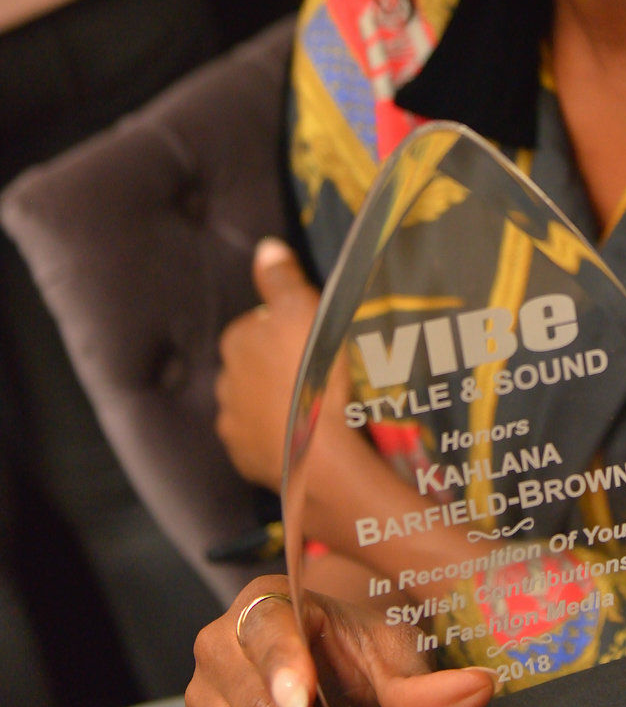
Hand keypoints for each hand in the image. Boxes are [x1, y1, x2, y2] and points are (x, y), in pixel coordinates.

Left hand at [216, 240, 318, 491]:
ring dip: (275, 401)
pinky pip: (261, 438)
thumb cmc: (311, 374)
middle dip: (277, 366)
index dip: (289, 329)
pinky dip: (277, 434)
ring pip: (255, 402)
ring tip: (312, 406)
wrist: (315, 452)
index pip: (260, 323)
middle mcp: (225, 381)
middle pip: (255, 364)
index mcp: (236, 342)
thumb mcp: (303, 310)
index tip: (315, 339)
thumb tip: (265, 248)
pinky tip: (302, 433)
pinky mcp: (245, 457)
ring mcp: (233, 423)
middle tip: (318, 372)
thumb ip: (281, 278)